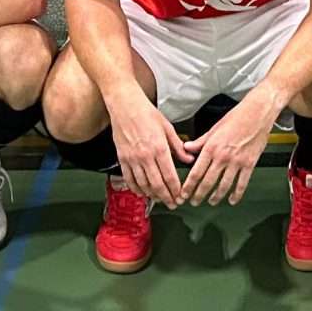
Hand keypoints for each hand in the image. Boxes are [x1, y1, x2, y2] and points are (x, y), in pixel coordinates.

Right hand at [109, 92, 191, 207]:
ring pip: (143, 185)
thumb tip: (189, 159)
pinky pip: (129, 179)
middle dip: (166, 197)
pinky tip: (142, 192)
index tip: (180, 197)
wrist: (125, 106)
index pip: (170, 177)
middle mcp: (146, 156)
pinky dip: (136, 189)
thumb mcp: (167, 127)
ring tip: (160, 199)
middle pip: (157, 185)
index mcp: (160, 148)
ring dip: (152, 195)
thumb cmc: (146, 113)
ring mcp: (132, 159)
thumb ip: (178, 146)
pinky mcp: (122, 159)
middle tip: (172, 204)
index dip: (176, 190)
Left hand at [180, 91, 280, 206]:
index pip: (196, 172)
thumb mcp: (214, 128)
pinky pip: (242, 183)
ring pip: (224, 186)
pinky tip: (232, 199)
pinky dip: (236, 194)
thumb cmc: (237, 117)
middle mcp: (223, 156)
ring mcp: (237, 162)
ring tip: (211, 201)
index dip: (188, 187)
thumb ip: (199, 141)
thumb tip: (187, 148)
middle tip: (194, 202)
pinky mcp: (250, 164)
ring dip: (216, 197)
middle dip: (199, 195)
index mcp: (211, 147)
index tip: (183, 194)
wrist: (258, 112)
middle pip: (208, 182)